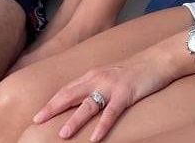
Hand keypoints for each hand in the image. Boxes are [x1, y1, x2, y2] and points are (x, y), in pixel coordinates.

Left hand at [33, 56, 170, 140]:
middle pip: (70, 95)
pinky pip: (111, 113)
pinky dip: (102, 126)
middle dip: (52, 108)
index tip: (37, 114)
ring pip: (88, 105)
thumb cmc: (134, 70)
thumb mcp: (109, 75)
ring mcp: (111, 87)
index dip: (51, 102)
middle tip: (37, 120)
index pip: (67, 89)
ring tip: (62, 134)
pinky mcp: (126, 94)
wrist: (157, 60)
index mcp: (92, 75)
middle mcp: (98, 79)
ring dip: (74, 120)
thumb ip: (95, 85)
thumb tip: (82, 101)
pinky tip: (95, 138)